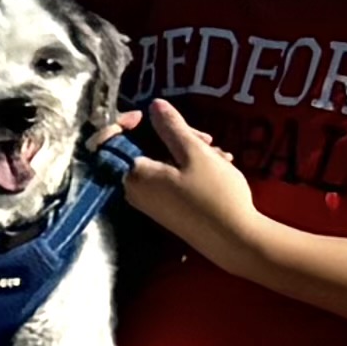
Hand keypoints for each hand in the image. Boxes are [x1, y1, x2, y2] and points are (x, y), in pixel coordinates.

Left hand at [114, 96, 269, 271]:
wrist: (234, 240)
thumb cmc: (214, 195)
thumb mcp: (195, 153)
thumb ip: (171, 127)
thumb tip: (154, 105)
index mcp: (133, 175)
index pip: (111, 140)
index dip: (128, 121)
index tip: (154, 114)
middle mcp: (135, 190)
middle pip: (146, 148)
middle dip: (177, 137)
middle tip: (207, 139)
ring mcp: (151, 201)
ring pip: (165, 161)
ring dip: (192, 152)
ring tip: (221, 156)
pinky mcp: (167, 208)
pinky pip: (173, 178)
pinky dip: (193, 168)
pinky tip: (219, 167)